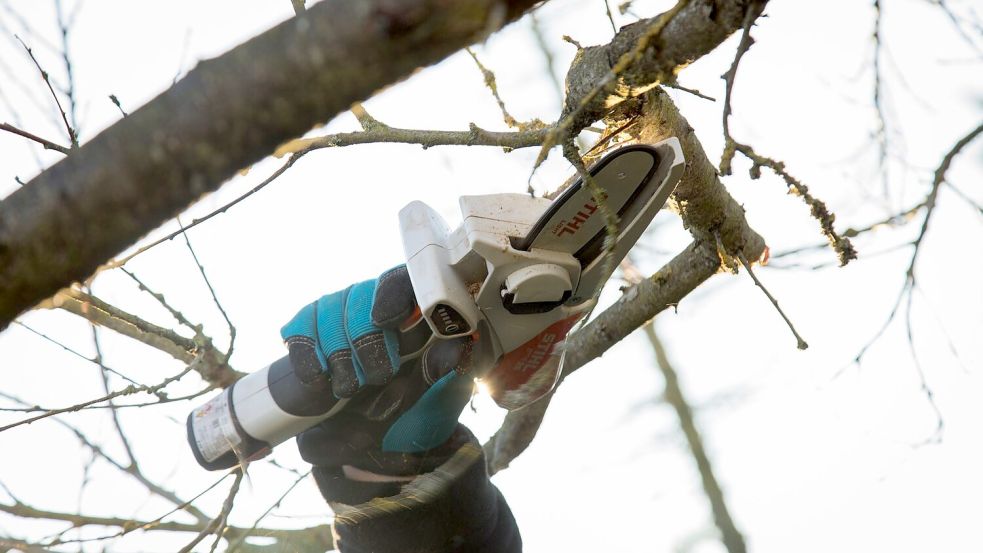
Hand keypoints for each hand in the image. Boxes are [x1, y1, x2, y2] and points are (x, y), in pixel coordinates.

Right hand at [281, 266, 474, 457]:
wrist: (376, 450)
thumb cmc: (416, 419)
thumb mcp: (436, 405)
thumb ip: (446, 375)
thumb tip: (457, 346)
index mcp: (417, 316)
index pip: (405, 282)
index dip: (393, 292)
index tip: (386, 320)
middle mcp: (377, 307)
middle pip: (362, 296)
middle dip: (366, 340)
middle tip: (378, 378)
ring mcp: (341, 316)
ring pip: (329, 310)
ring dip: (339, 354)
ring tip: (349, 391)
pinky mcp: (310, 334)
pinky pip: (301, 329)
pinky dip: (307, 355)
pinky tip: (319, 381)